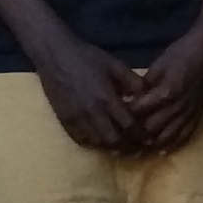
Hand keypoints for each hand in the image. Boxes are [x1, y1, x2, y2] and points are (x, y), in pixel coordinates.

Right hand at [28, 32, 150, 153]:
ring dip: (110, 147)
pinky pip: (79, 139)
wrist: (54, 54)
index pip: (129, 126)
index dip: (141, 136)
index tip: (148, 140)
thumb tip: (145, 96)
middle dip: (127, 147)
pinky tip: (100, 142)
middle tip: (136, 148)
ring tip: (120, 148)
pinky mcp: (64, 119)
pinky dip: (92, 143)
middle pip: (113, 140)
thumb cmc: (86, 57)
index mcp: (107, 99)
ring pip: (96, 142)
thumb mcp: (115, 64)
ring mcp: (76, 117)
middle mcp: (92, 112)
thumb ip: (132, 81)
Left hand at [126, 27, 202, 155]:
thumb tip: (129, 98)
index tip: (112, 120)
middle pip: (150, 130)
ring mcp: (189, 114)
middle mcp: (177, 108)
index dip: (124, 117)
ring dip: (149, 147)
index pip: (138, 112)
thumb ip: (144, 84)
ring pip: (166, 138)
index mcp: (166, 92)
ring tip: (135, 152)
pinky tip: (160, 152)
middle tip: (118, 141)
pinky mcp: (197, 116)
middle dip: (133, 138)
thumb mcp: (158, 64)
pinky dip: (170, 146)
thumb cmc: (183, 52)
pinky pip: (183, 136)